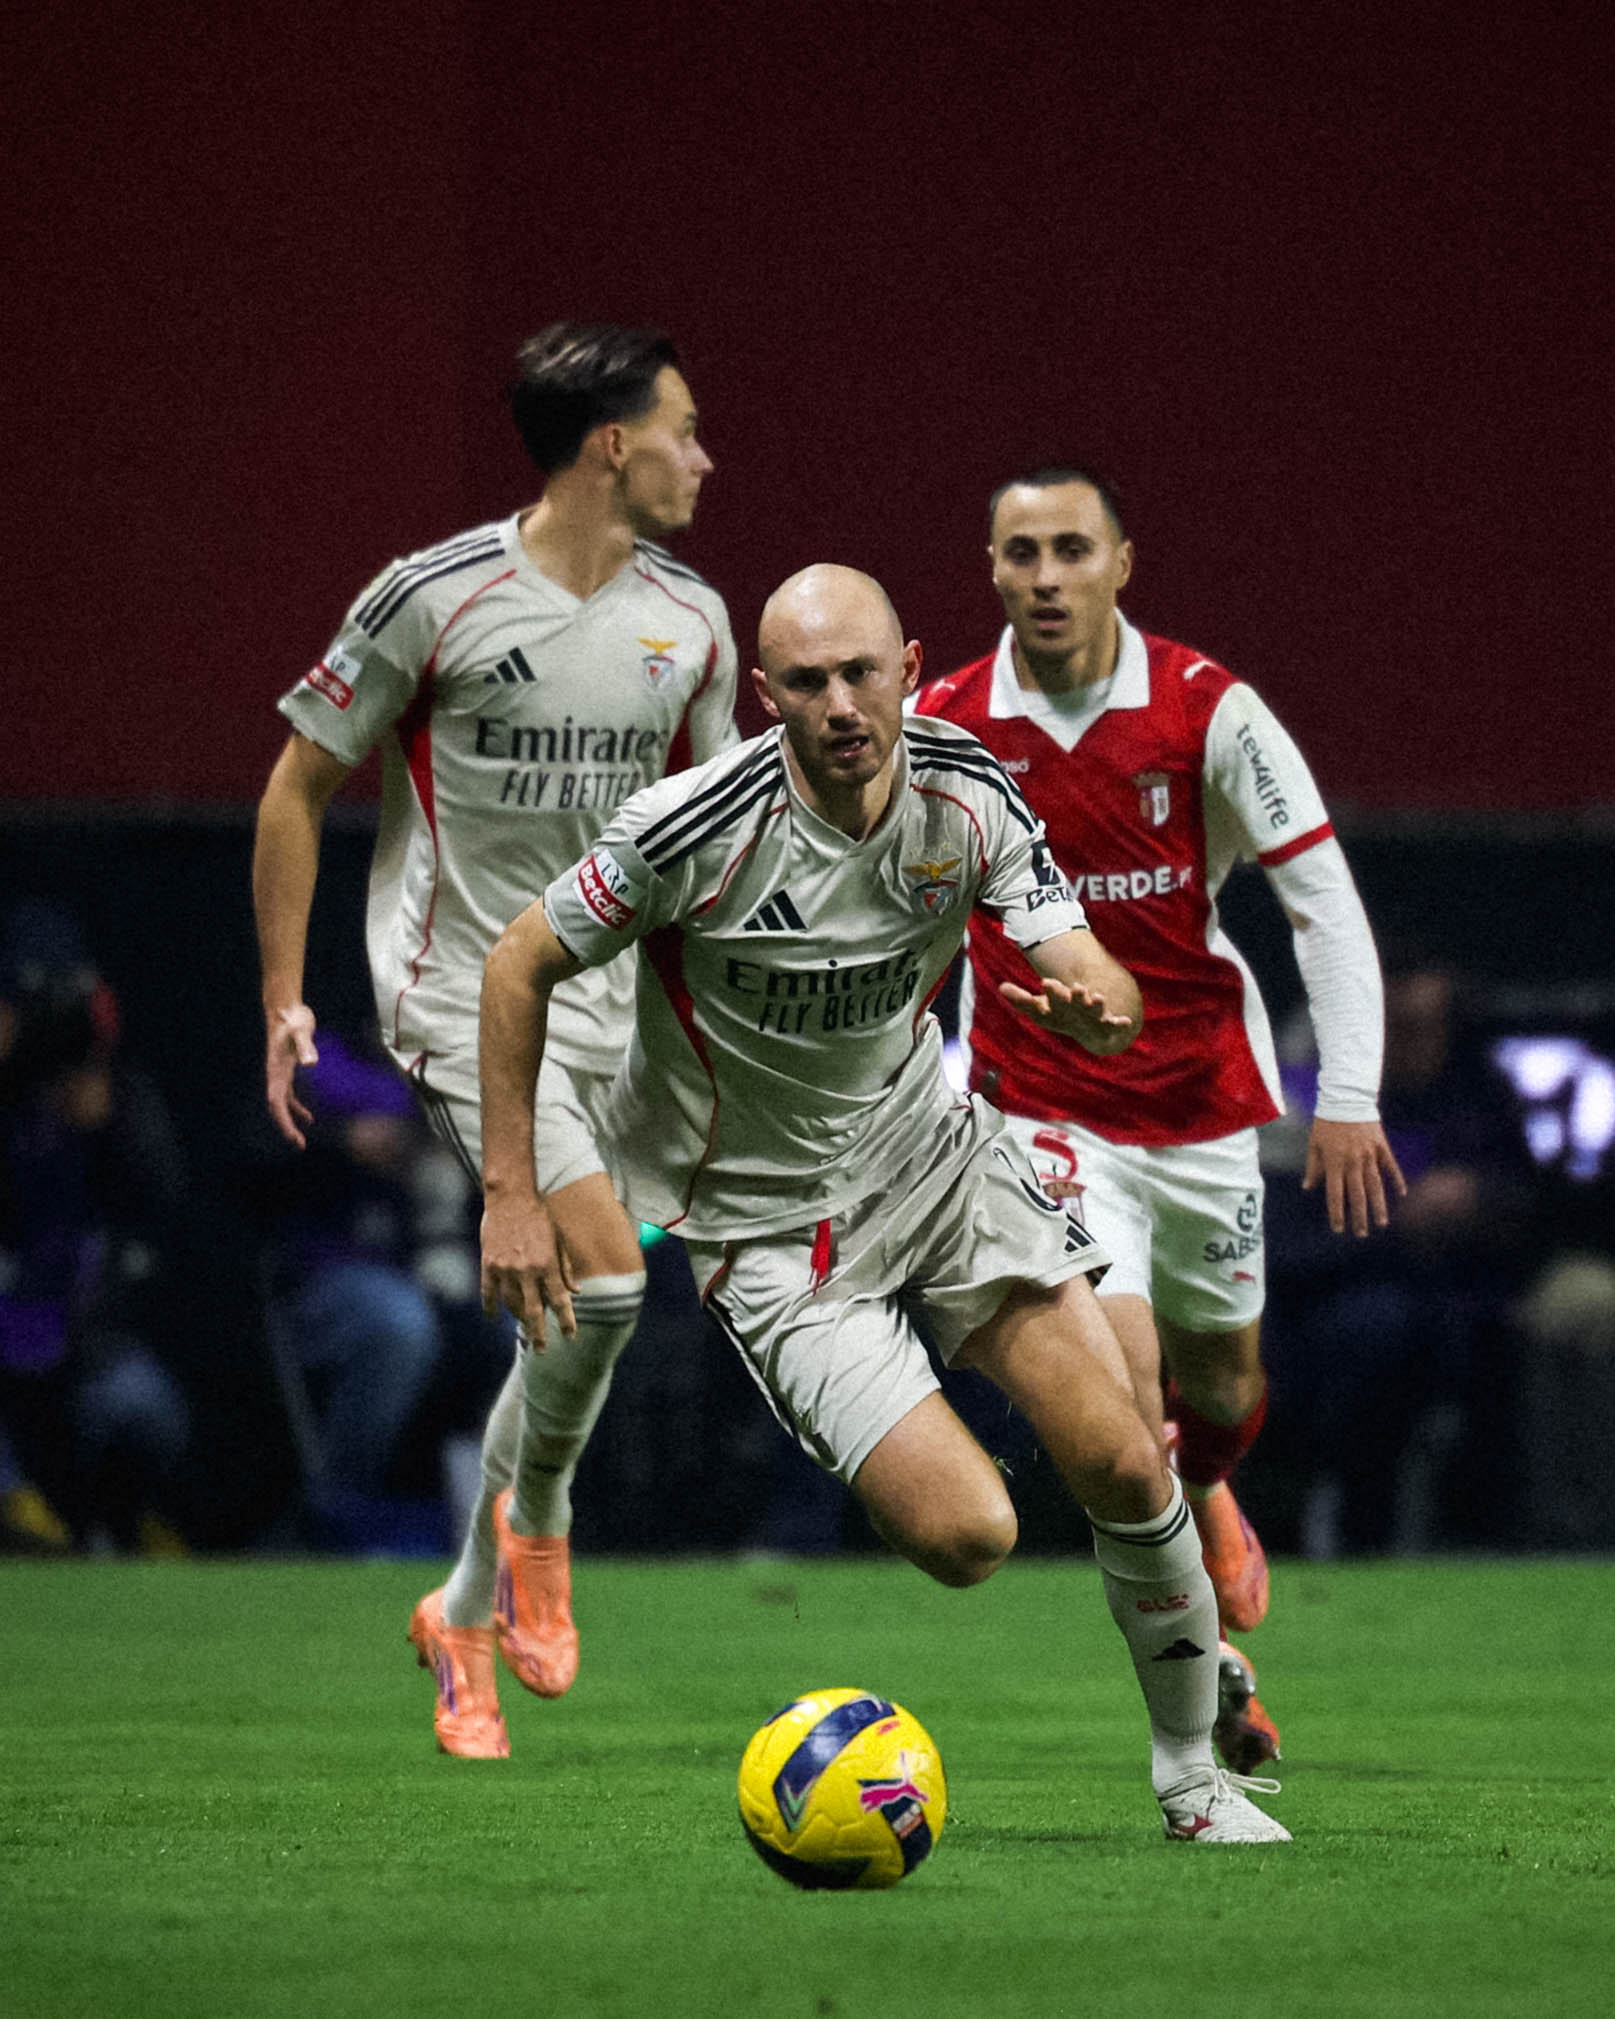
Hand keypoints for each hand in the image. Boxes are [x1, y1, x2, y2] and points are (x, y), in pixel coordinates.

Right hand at [265, 1004, 318, 1148]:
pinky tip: (309, 1117)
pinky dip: (298, 1108)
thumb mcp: (301, 1032)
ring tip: (302, 1139)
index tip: (294, 1135)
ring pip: (283, 1104)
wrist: (286, 1008)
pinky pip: (290, 1095)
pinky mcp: (288, 1069)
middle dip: (287, 1127)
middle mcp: (275, 1075)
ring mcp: (281, 1073)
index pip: (277, 1102)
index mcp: (276, 1071)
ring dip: (291, 1121)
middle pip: (278, 1108)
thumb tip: (311, 1063)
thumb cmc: (293, 1019)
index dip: (284, 1120)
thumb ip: (306, 1047)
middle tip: (300, 1145)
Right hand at [481, 1191, 576, 1338]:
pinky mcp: (488, 1265)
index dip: (566, 1321)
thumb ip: (566, 1268)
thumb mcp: (559, 1240)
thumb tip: (577, 1292)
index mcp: (548, 1264)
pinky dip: (491, 1307)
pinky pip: (489, 1293)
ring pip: (511, 1305)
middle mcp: (527, 1271)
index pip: (560, 1300)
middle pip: (534, 1311)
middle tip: (541, 1350)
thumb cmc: (539, 1216)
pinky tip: (494, 1317)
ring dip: (518, 1320)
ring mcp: (505, 1269)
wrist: (511, 1197)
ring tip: (524, 1329)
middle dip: (539, 1333)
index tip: (571, 1336)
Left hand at [998, 975, 1136, 1055]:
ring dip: (1096, 1004)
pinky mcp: (1107, 1024)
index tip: (1045, 983)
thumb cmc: (1062, 1014)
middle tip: (1076, 988)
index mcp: (1062, 1000)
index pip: (1055, 995)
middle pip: (1075, 1001)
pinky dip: (1120, 1023)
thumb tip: (1001, 987)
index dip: (1052, 990)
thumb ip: (1021, 1000)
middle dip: (1074, 995)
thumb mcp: (1040, 1009)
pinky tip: (1126, 1022)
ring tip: (1098, 998)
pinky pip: (1115, 1025)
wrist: (1092, 1024)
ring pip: (1094, 1009)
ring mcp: (1094, 1014)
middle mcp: (1079, 1005)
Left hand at [1302, 1117, 1406, 1236]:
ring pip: (1375, 1185)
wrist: (1346, 1098)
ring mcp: (1369, 1154)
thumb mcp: (1313, 1144)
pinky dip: (1397, 1180)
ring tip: (1382, 1223)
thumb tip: (1308, 1188)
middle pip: (1357, 1195)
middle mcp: (1352, 1161)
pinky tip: (1402, 1195)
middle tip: (1362, 1234)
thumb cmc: (1326, 1122)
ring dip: (1379, 1206)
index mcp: (1334, 1162)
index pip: (1335, 1194)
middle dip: (1359, 1217)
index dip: (1337, 1213)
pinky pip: (1390, 1166)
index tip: (1338, 1229)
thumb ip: (1312, 1167)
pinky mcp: (1381, 1146)